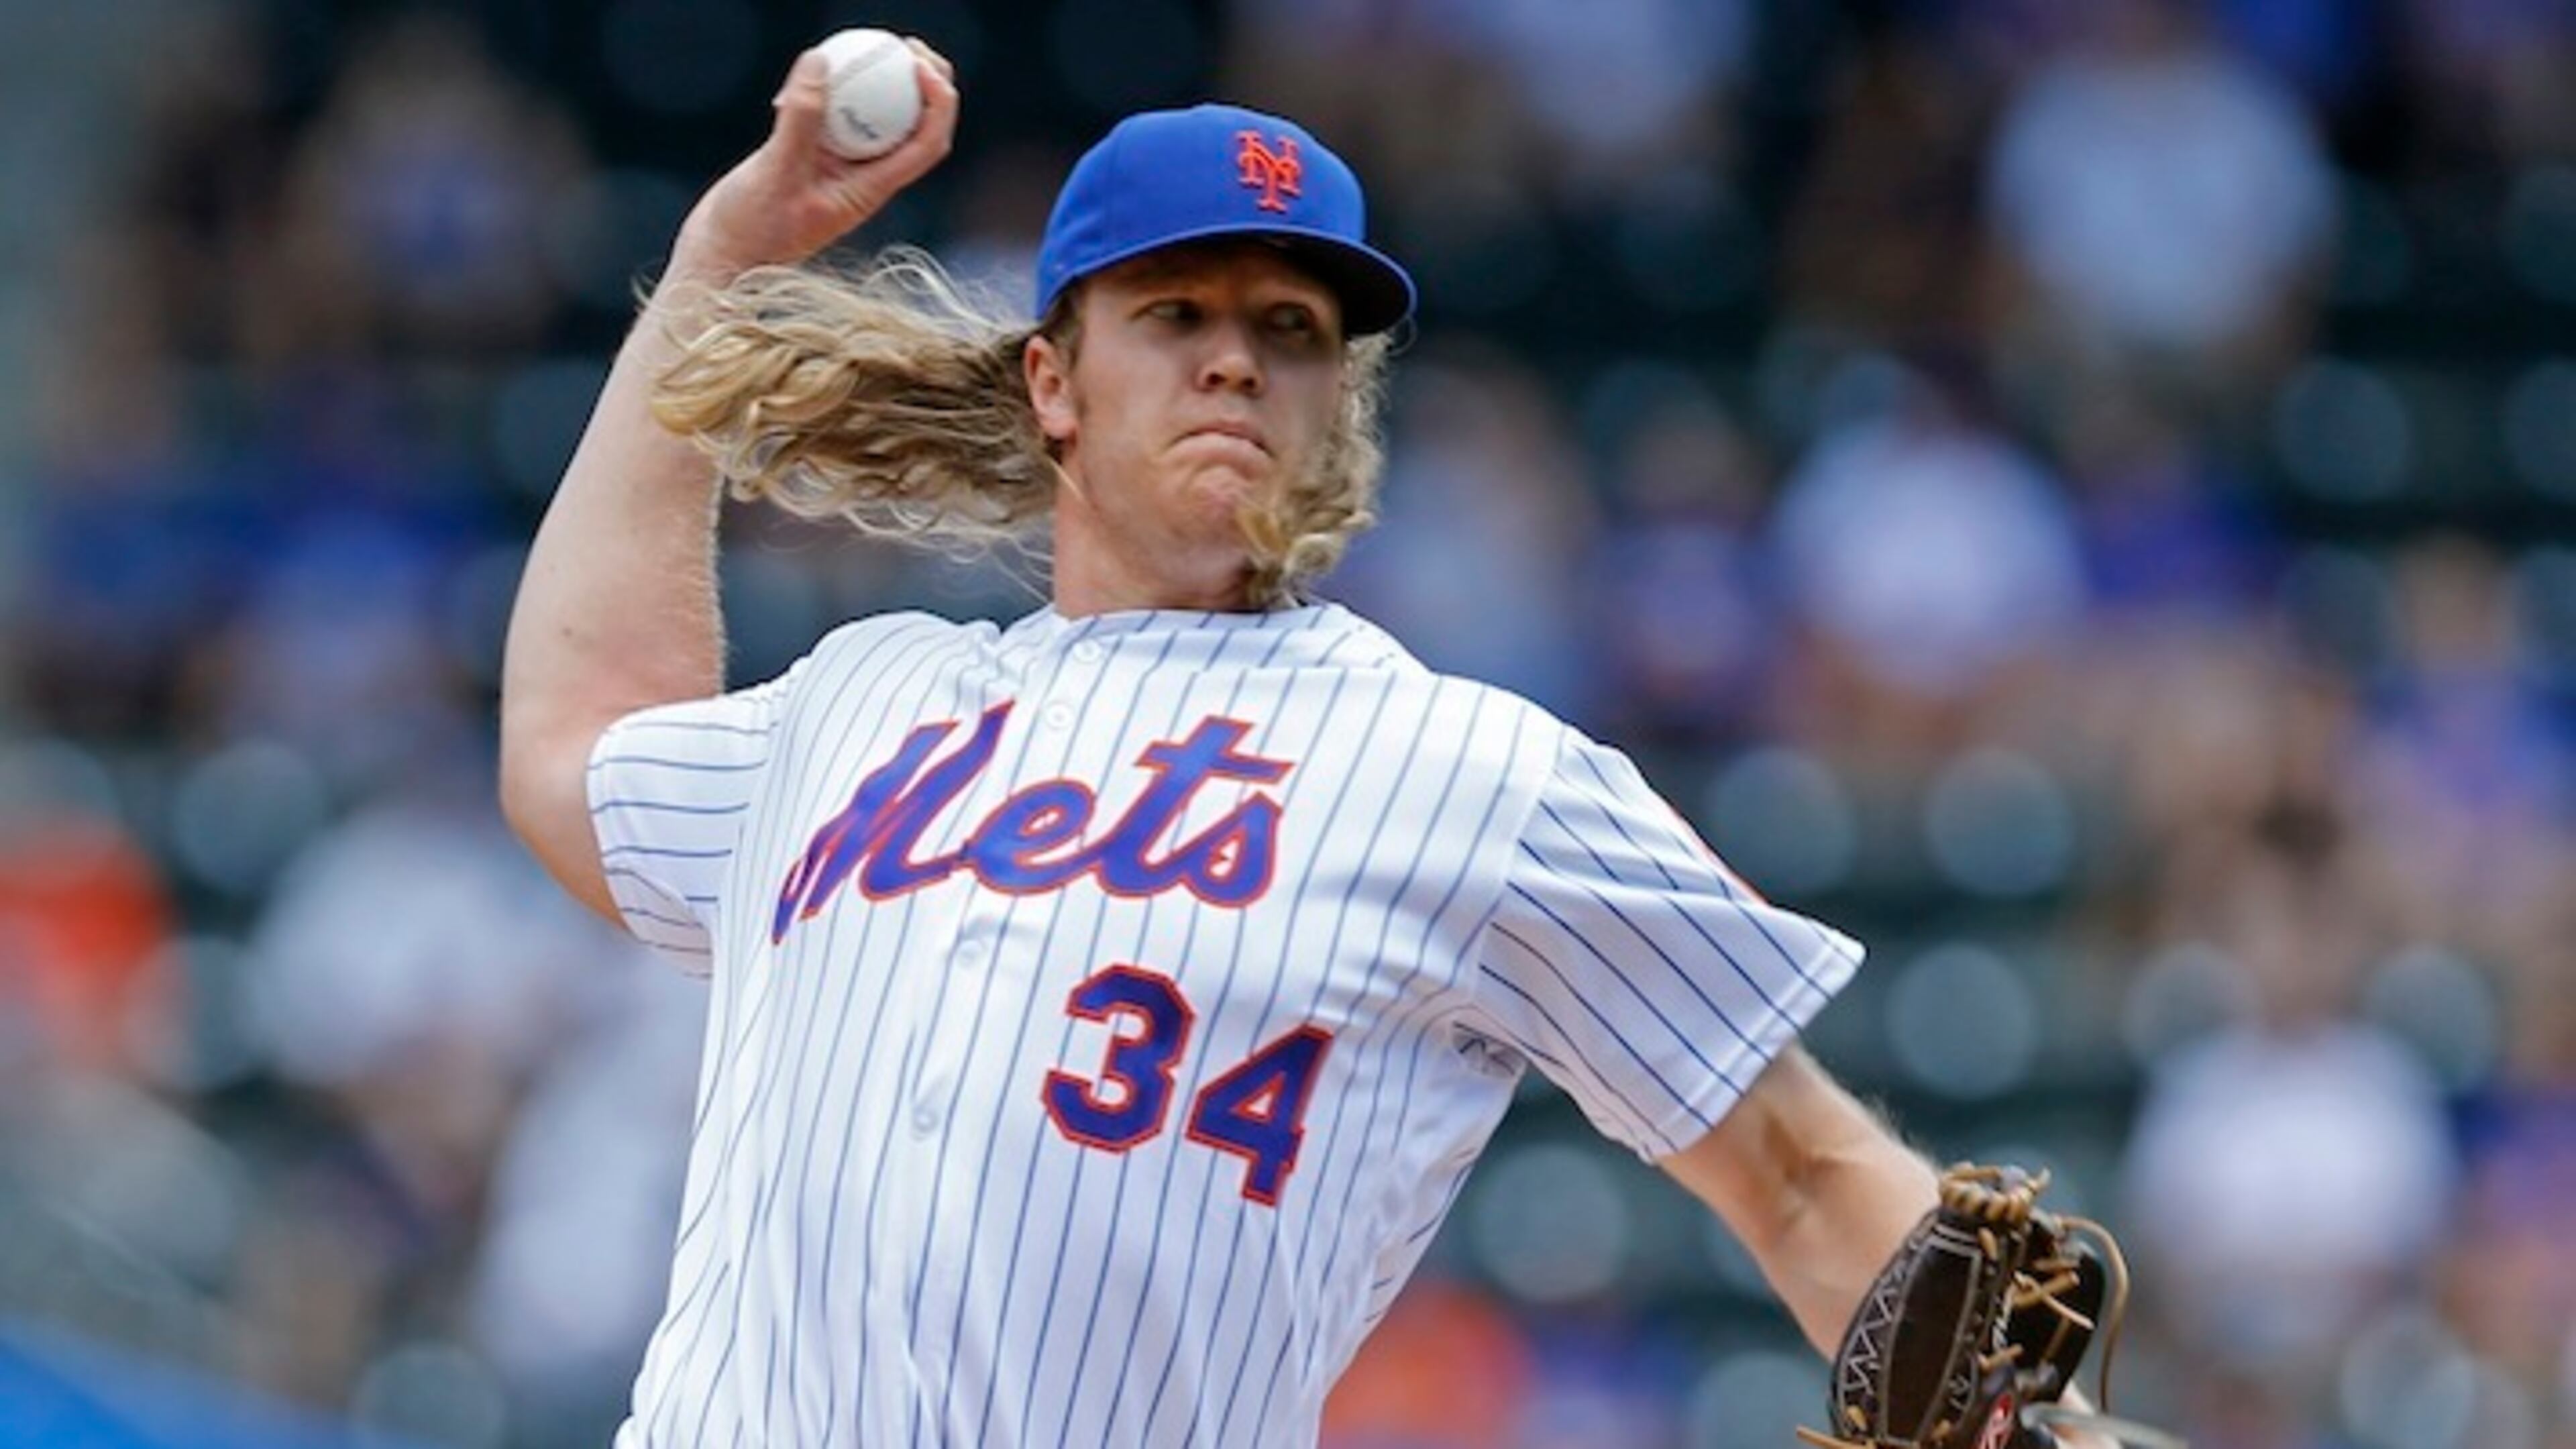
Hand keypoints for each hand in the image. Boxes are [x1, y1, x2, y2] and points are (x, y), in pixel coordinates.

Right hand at [675, 38, 959, 277]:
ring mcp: (840, 169)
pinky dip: (829, 91)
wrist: (721, 257)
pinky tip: (807, 74)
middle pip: (914, 126)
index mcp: (872, 190)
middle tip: (907, 45)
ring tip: (863, 47)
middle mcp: (865, 179)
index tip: (920, 65)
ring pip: (875, 118)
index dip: (938, 101)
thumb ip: (801, 118)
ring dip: (877, 82)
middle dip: (923, 83)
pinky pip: (835, 117)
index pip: (927, 143)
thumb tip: (822, 61)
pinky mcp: (814, 160)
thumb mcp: (776, 171)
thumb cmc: (750, 231)